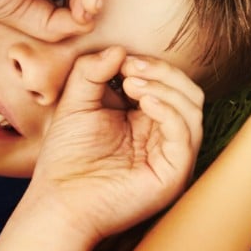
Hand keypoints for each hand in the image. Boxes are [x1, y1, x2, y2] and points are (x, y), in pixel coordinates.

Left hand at [25, 50, 204, 243]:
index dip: (153, 66)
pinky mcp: (174, 173)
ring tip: (134, 84)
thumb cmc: (66, 158)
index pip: (169, 85)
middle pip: (188, 92)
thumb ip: (92, 72)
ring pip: (192, 109)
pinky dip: (170, 111)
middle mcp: (165, 138)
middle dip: (163, 72)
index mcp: (148, 122)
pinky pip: (186, 135)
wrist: (58, 202)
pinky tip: (145, 102)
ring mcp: (172, 156)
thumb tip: (118, 48)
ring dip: (166, 88)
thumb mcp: (76, 103)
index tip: (124, 58)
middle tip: (132, 67)